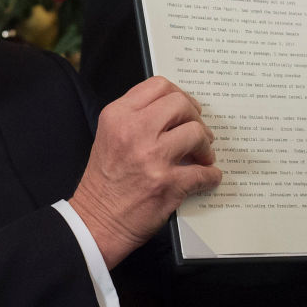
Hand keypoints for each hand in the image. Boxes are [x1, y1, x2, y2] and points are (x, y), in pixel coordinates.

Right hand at [70, 76, 221, 268]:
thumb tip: (176, 110)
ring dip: (206, 146)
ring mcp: (152, 157)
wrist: (96, 221)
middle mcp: (134, 131)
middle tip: (198, 133)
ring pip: (196, 133)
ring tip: (202, 157)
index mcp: (118, 116)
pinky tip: (208, 177)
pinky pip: (203, 172)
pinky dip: (211, 175)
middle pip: (181, 104)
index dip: (180, 96)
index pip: (159, 86)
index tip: (187, 109)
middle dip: (195, 118)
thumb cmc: (104, 181)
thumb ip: (137, 117)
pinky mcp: (167, 183)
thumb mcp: (109, 136)